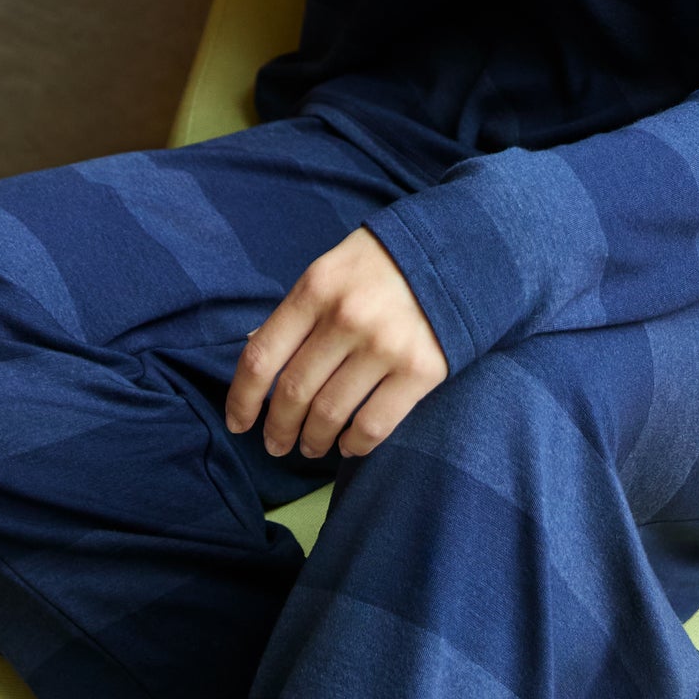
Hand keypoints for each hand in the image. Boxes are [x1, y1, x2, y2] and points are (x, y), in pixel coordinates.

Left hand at [226, 226, 447, 459]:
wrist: (459, 252)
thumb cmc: (384, 264)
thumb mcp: (331, 270)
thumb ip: (297, 311)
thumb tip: (256, 350)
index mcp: (316, 289)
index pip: (261, 357)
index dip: (242, 399)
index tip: (238, 423)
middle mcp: (346, 318)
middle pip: (293, 392)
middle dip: (278, 428)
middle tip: (276, 444)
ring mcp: (385, 346)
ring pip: (330, 414)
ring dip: (313, 440)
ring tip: (311, 447)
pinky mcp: (421, 370)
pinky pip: (374, 424)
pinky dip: (355, 444)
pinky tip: (348, 445)